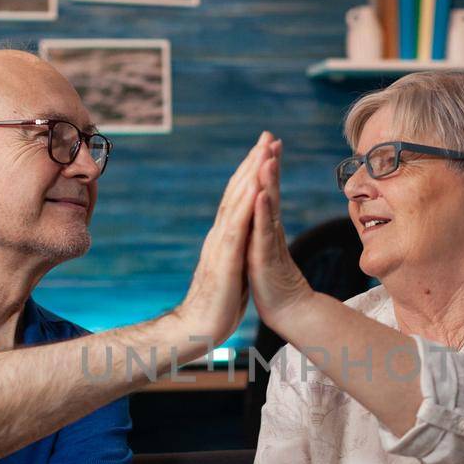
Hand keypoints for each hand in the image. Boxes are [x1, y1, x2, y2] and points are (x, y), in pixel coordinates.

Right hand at [173, 133, 274, 360]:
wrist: (196, 328)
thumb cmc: (216, 305)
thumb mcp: (232, 270)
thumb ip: (237, 251)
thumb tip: (244, 241)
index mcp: (226, 237)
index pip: (239, 199)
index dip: (251, 173)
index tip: (265, 151)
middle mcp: (221, 234)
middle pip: (237, 191)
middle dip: (253, 162)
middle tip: (267, 135)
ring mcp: (221, 244)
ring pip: (237, 202)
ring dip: (250, 174)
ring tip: (264, 150)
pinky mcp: (225, 259)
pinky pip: (237, 227)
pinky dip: (246, 204)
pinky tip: (256, 187)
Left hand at [248, 138, 316, 333]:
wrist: (287, 313)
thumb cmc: (274, 285)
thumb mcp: (264, 252)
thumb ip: (265, 232)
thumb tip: (266, 214)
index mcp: (264, 228)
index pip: (266, 191)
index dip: (266, 167)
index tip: (267, 142)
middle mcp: (268, 231)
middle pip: (270, 191)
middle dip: (268, 162)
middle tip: (270, 137)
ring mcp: (268, 244)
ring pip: (267, 208)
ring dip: (267, 181)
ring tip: (266, 157)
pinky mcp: (264, 259)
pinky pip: (263, 232)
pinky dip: (261, 212)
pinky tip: (261, 194)